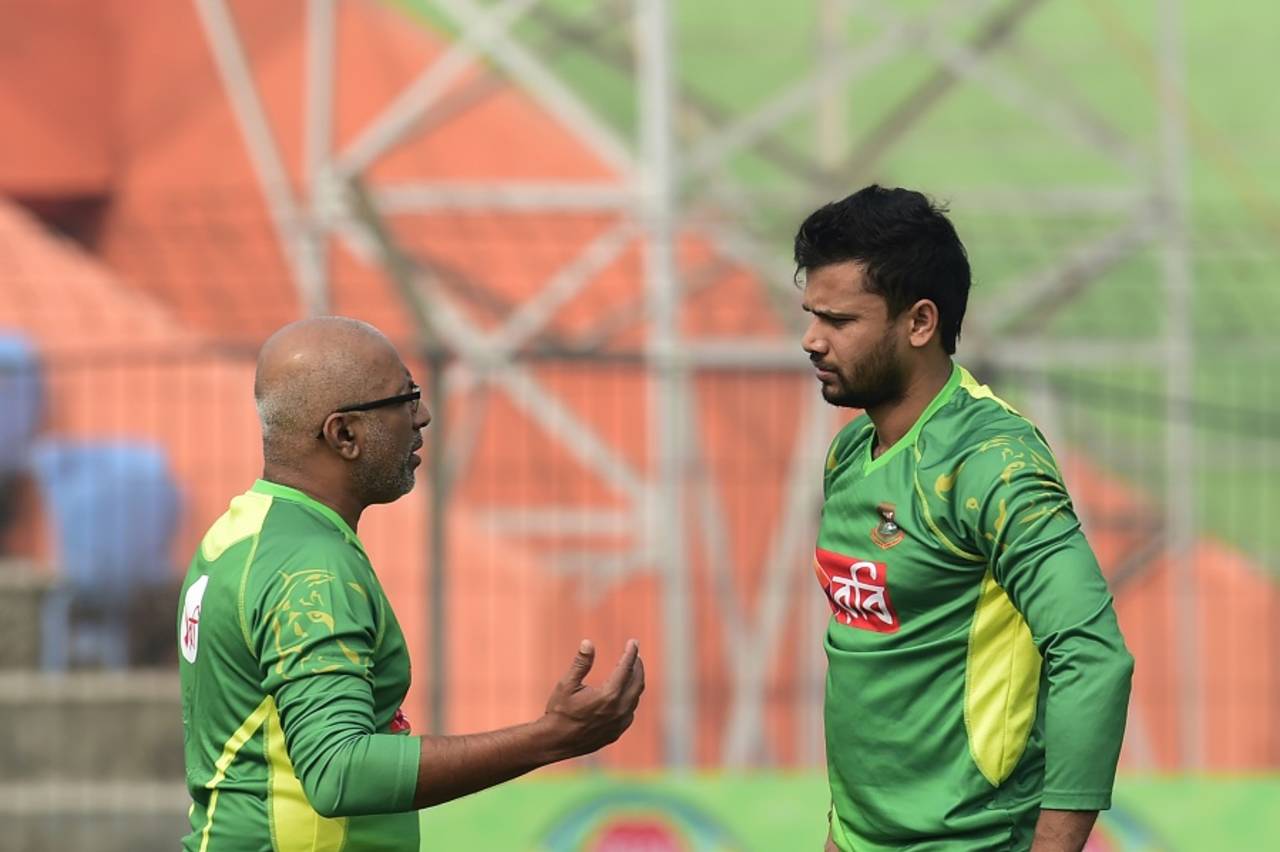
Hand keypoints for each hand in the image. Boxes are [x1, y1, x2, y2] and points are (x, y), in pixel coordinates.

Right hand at [541, 639, 644, 759]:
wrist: (555, 742)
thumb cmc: (559, 711)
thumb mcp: (566, 684)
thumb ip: (580, 663)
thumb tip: (588, 643)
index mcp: (608, 696)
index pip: (626, 668)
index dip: (630, 653)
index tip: (634, 642)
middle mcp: (618, 710)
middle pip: (637, 683)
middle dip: (638, 666)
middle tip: (636, 655)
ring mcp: (619, 724)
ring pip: (635, 698)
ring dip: (635, 682)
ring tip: (631, 671)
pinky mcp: (616, 733)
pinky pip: (629, 712)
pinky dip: (630, 699)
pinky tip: (624, 694)